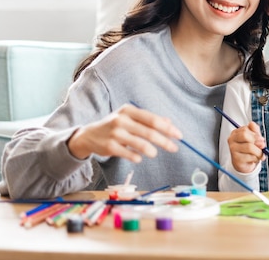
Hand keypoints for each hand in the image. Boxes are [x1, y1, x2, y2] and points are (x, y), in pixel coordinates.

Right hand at [68, 103, 182, 162]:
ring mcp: (114, 133)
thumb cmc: (116, 126)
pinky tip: (140, 158)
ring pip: (140, 143)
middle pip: (149, 132)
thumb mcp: (130, 118)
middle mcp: (121, 120)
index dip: (168, 128)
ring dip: (151, 150)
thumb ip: (149, 120)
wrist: (89, 135)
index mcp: (129, 110)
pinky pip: (128, 153)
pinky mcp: (109, 147)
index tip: (179, 136)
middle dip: (164, 141)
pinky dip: (137, 156)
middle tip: (174, 148)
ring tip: (155, 153)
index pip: (153, 119)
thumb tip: (170, 123)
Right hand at [227, 121, 265, 173]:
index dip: (256, 134)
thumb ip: (254, 130)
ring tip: (260, 155)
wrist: (245, 164)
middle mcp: (231, 140)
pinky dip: (256, 158)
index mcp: (235, 133)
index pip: (245, 129)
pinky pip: (250, 157)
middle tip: (263, 146)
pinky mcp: (236, 159)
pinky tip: (255, 159)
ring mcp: (232, 150)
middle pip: (245, 135)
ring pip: (249, 147)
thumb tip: (252, 124)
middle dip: (257, 141)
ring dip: (259, 152)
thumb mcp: (254, 138)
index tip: (261, 139)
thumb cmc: (250, 149)